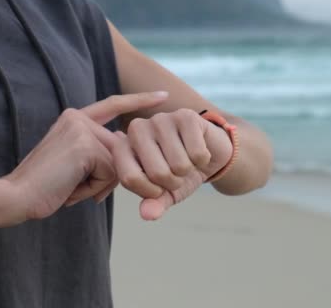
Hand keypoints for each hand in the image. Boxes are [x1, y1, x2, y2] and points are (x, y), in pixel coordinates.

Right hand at [1, 92, 167, 223]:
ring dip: (99, 184)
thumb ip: (102, 154)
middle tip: (75, 187)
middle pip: (120, 148)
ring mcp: (82, 129)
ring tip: (70, 186)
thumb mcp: (78, 165)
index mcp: (75, 119)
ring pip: (118, 162)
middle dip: (107, 177)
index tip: (164, 95)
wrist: (17, 197)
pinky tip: (71, 187)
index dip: (139, 100)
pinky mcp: (85, 145)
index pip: (114, 105)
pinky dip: (94, 188)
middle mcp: (78, 117)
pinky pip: (111, 172)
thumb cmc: (48, 187)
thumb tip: (131, 151)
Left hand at [113, 108, 232, 220]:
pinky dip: (202, 159)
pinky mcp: (185, 116)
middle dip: (174, 182)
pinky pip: (197, 153)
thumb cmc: (180, 174)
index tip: (158, 188)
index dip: (150, 192)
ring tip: (187, 160)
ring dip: (189, 170)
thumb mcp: (166, 194)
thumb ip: (154, 204)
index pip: (129, 178)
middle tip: (177, 173)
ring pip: (179, 164)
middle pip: (157, 173)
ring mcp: (160, 119)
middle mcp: (137, 129)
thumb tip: (148, 215)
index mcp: (122, 147)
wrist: (208, 153)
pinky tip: (198, 150)